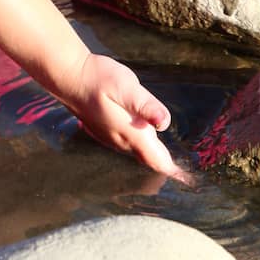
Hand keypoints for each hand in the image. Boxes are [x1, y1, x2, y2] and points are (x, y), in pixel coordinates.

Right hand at [60, 53, 194, 183]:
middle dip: (166, 168)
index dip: (174, 172)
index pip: (157, 160)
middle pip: (149, 161)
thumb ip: (145, 105)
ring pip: (138, 155)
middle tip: (187, 178)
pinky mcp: (104, 131)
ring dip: (153, 159)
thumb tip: (164, 123)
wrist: (68, 76)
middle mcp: (121, 141)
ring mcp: (110, 138)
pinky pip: (128, 147)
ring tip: (171, 164)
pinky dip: (141, 149)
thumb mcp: (125, 85)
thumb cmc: (97, 78)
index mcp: (130, 133)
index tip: (190, 183)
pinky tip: (146, 143)